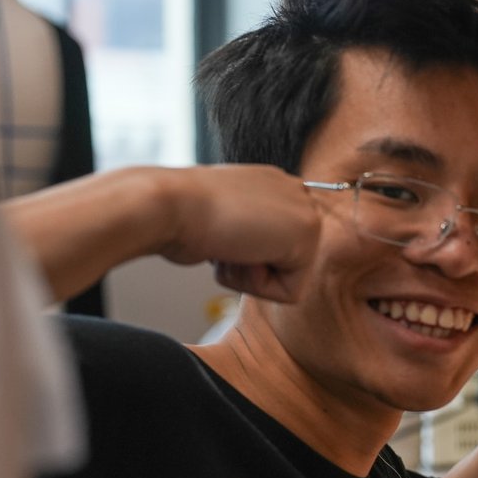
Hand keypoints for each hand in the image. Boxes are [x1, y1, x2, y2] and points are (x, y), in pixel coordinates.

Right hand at [154, 165, 320, 302]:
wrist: (170, 205)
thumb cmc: (181, 214)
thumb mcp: (219, 219)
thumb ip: (245, 231)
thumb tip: (253, 254)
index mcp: (274, 185)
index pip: (274, 248)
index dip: (243, 258)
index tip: (220, 231)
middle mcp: (293, 193)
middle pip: (284, 265)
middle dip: (250, 267)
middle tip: (224, 238)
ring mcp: (304, 209)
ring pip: (289, 280)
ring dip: (249, 276)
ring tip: (229, 241)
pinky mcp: (307, 232)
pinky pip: (291, 292)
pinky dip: (258, 285)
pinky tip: (238, 252)